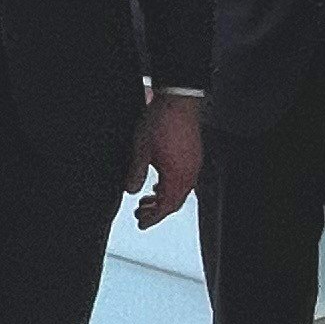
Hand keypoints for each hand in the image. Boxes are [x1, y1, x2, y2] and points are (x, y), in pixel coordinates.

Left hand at [127, 94, 202, 227]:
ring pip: (180, 191)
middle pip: (174, 202)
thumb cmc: (161, 122)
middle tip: (140, 213)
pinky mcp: (194, 155)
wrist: (179, 100)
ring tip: (147, 199)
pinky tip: (159, 182)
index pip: (166, 206)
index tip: (141, 223)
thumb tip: (130, 190)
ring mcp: (194, 164)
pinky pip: (185, 179)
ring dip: (164, 197)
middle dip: (157, 210)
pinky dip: (171, 186)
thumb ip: (136, 173)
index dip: (153, 218)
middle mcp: (189, 174)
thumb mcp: (140, 149)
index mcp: (177, 176)